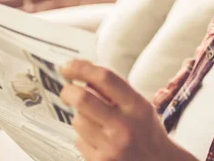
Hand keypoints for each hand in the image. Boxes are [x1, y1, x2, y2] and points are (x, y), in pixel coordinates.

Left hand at [60, 59, 196, 160]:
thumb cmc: (146, 133)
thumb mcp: (140, 106)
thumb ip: (115, 91)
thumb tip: (83, 75)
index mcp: (136, 106)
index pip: (105, 78)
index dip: (82, 68)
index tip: (68, 66)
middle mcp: (124, 126)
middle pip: (83, 98)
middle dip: (68, 92)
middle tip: (67, 91)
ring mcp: (111, 146)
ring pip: (78, 120)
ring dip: (81, 117)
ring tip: (96, 123)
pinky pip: (79, 141)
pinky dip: (84, 137)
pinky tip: (99, 141)